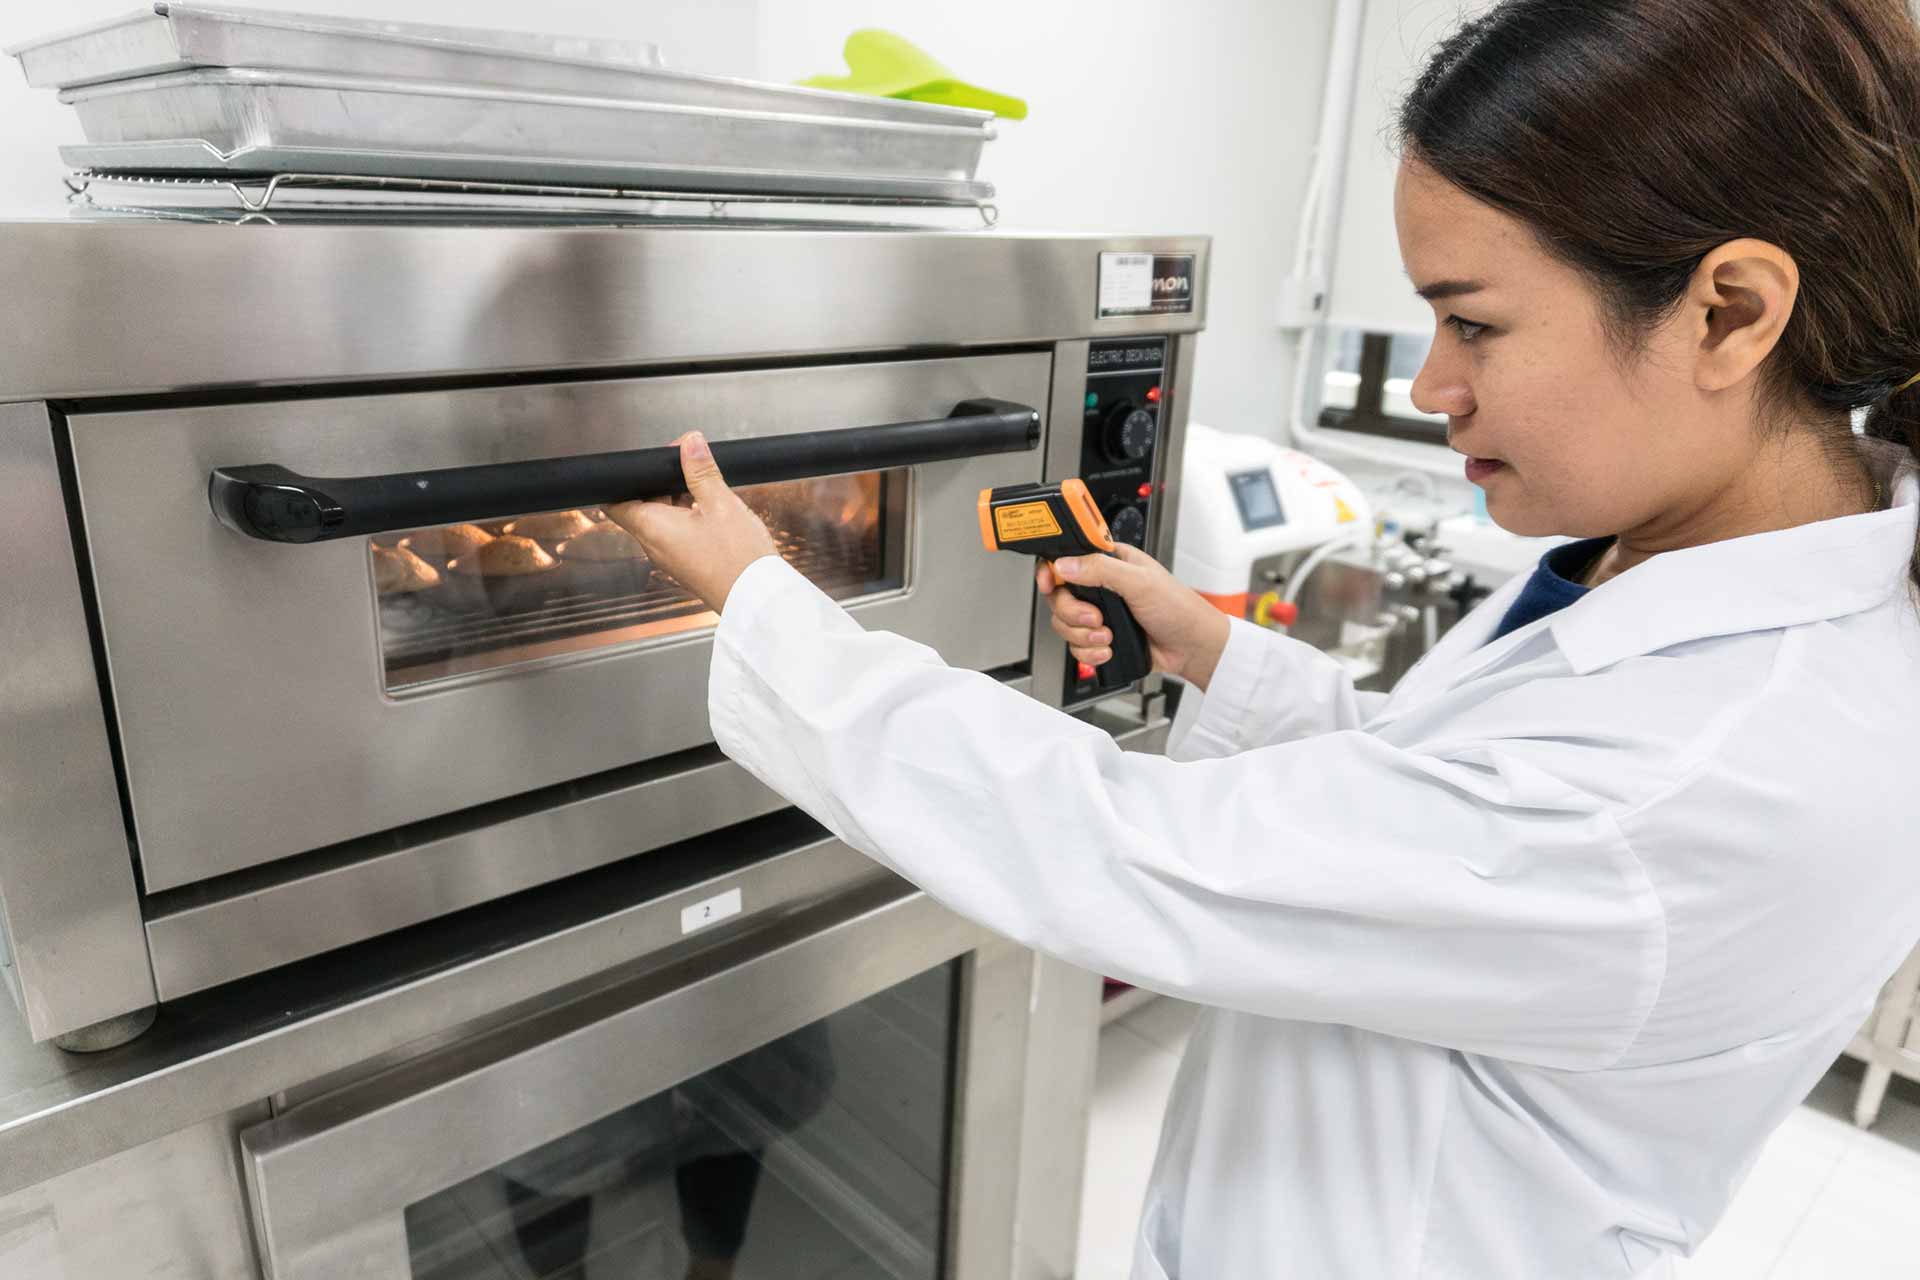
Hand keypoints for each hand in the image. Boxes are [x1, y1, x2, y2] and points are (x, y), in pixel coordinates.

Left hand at [604, 433, 777, 612]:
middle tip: (687, 467)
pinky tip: (713, 510)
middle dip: (660, 483)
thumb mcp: (721, 504)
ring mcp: (670, 558)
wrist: (757, 599)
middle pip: (641, 506)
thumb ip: (701, 471)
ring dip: (677, 500)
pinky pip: (676, 535)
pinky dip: (687, 517)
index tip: (647, 464)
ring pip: (661, 520)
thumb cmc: (738, 558)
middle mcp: (654, 546)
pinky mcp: (686, 565)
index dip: (624, 479)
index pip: (614, 502)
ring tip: (706, 489)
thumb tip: (689, 444)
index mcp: (652, 529)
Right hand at [1039, 544, 1231, 690]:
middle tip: (1096, 618)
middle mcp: (1100, 585)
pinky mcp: (1100, 636)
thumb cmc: (1178, 608)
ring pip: (1064, 624)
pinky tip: (1109, 649)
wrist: (1191, 647)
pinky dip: (1089, 651)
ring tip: (1108, 636)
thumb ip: (1100, 569)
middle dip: (1073, 613)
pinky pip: (1075, 646)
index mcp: (1109, 561)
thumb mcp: (1139, 581)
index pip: (1066, 559)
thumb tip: (1065, 564)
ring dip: (1083, 635)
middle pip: (1059, 596)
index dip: (1052, 571)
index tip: (1049, 583)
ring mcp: (1099, 612)